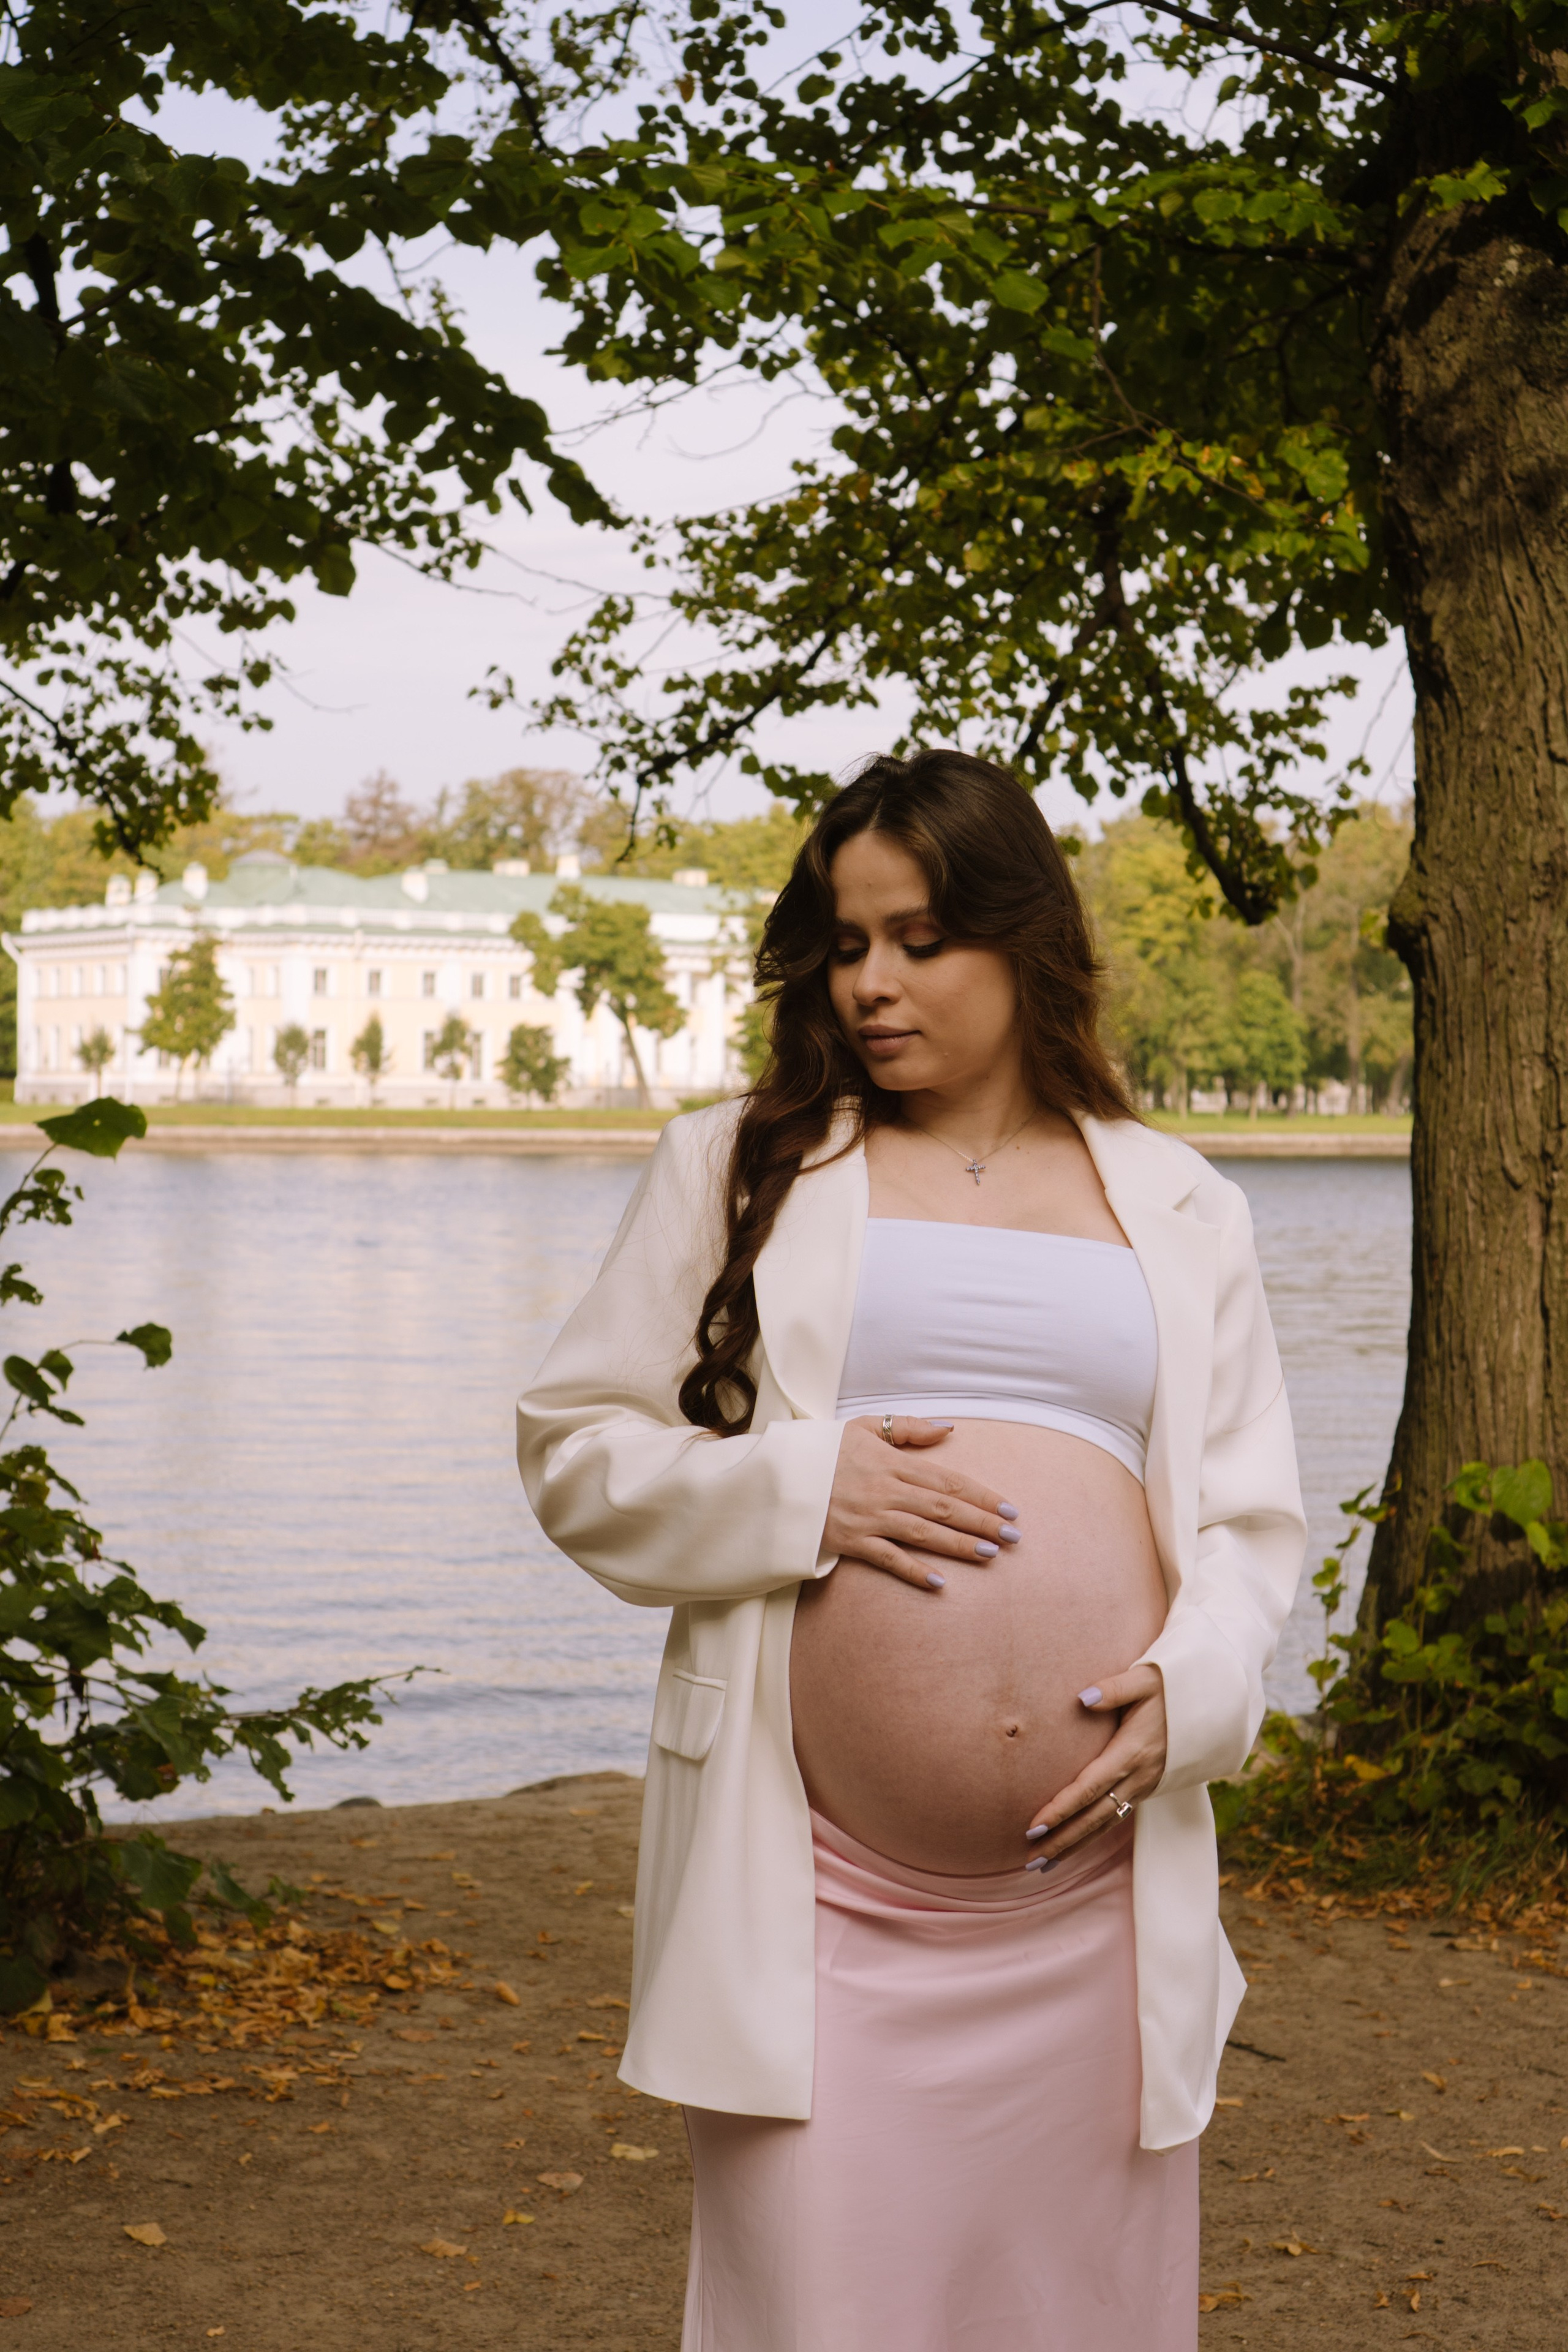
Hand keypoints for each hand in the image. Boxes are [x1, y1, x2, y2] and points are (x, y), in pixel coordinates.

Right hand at [823, 1417, 1020, 1591]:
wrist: (777, 1477)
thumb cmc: (823, 1450)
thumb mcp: (863, 1427)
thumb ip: (908, 1427)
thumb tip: (949, 1430)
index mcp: (891, 1462)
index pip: (947, 1480)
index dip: (981, 1495)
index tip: (1009, 1508)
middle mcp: (885, 1491)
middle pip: (944, 1509)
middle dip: (983, 1522)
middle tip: (1014, 1536)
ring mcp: (869, 1518)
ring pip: (924, 1534)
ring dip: (960, 1545)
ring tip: (991, 1553)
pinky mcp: (851, 1542)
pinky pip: (888, 1559)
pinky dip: (914, 1572)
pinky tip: (940, 1583)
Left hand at [1023, 1665, 1166, 1863]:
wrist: (1209, 1703)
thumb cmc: (1171, 1686)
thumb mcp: (1146, 1680)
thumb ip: (1114, 1688)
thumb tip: (1082, 1698)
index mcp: (1132, 1751)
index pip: (1090, 1787)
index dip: (1061, 1810)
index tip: (1033, 1827)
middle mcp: (1139, 1776)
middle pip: (1095, 1817)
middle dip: (1062, 1841)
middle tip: (1030, 1861)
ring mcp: (1144, 1786)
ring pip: (1106, 1824)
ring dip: (1075, 1845)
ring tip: (1043, 1864)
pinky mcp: (1146, 1788)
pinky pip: (1116, 1818)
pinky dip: (1093, 1836)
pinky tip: (1072, 1846)